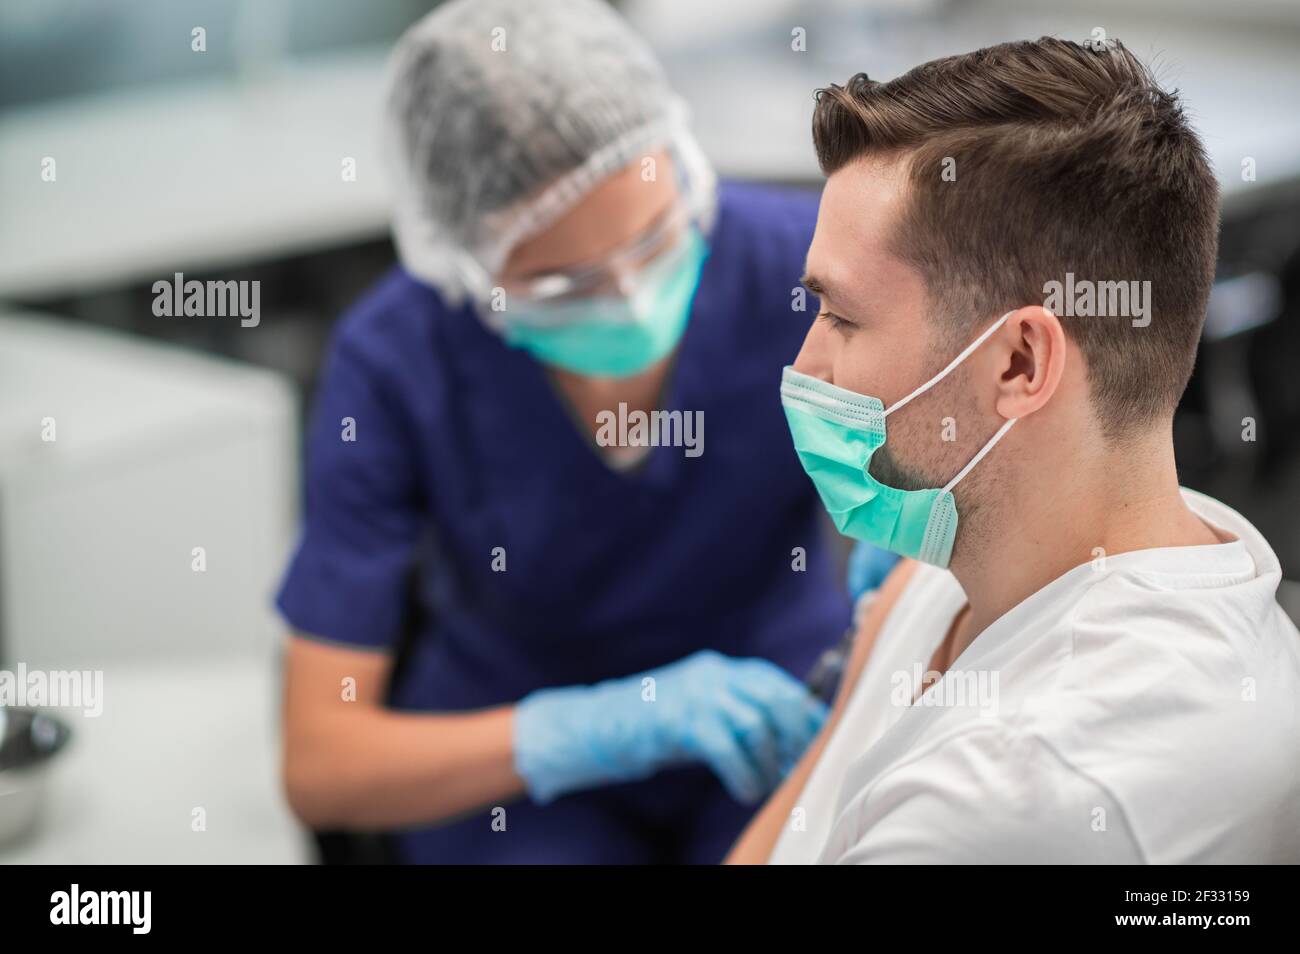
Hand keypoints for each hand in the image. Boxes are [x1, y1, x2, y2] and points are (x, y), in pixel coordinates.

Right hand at [513, 650, 827, 803]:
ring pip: (755, 723)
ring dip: (770, 761)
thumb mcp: (700, 710)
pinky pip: (726, 747)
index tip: (820, 742)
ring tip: (769, 784)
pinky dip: (744, 774)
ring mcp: (695, 695)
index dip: (805, 714)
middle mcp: (713, 674)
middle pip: (775, 697)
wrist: (596, 726)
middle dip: (796, 737)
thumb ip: (737, 713)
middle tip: (800, 768)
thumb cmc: (653, 727)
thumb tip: (789, 739)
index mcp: (721, 669)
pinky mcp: (678, 721)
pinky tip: (746, 791)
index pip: (778, 683)